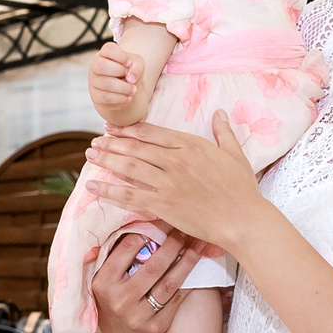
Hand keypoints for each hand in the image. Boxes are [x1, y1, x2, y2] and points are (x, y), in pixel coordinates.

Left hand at [85, 113, 269, 251]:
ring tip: (90, 155)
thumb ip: (223, 132)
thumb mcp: (235, 154)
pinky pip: (129, 194)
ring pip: (129, 166)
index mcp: (191, 145)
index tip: (113, 128)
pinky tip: (93, 187)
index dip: (129, 129)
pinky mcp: (162, 204)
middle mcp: (175, 160)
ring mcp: (167, 182)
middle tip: (95, 141)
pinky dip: (109, 190)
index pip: (151, 133)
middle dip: (112, 142)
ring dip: (106, 160)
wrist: (243, 220)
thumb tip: (219, 113)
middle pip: (136, 147)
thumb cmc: (241, 189)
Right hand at [87, 42, 143, 122]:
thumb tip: (130, 79)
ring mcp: (93, 81)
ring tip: (134, 90)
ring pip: (106, 84)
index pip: (108, 50)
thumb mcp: (137, 65)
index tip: (129, 62)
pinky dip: (120, 98)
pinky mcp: (95, 96)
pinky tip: (128, 97)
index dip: (120, 56)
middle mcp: (95, 66)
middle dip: (119, 71)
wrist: (124, 90)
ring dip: (124, 88)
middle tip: (129, 77)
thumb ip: (137, 67)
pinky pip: (106, 97)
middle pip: (102, 66)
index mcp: (104, 54)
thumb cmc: (129, 72)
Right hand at [90, 228, 200, 332]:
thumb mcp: (102, 278)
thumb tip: (129, 225)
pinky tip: (195, 268)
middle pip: (153, 266)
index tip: (162, 222)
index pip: (127, 249)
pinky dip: (188, 281)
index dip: (147, 232)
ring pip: (169, 283)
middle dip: (173, 244)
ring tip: (197, 246)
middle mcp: (120, 300)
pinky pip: (176, 299)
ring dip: (187, 261)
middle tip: (185, 230)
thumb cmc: (112, 298)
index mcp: (103, 283)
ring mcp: (138, 316)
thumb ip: (112, 255)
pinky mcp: (156, 327)